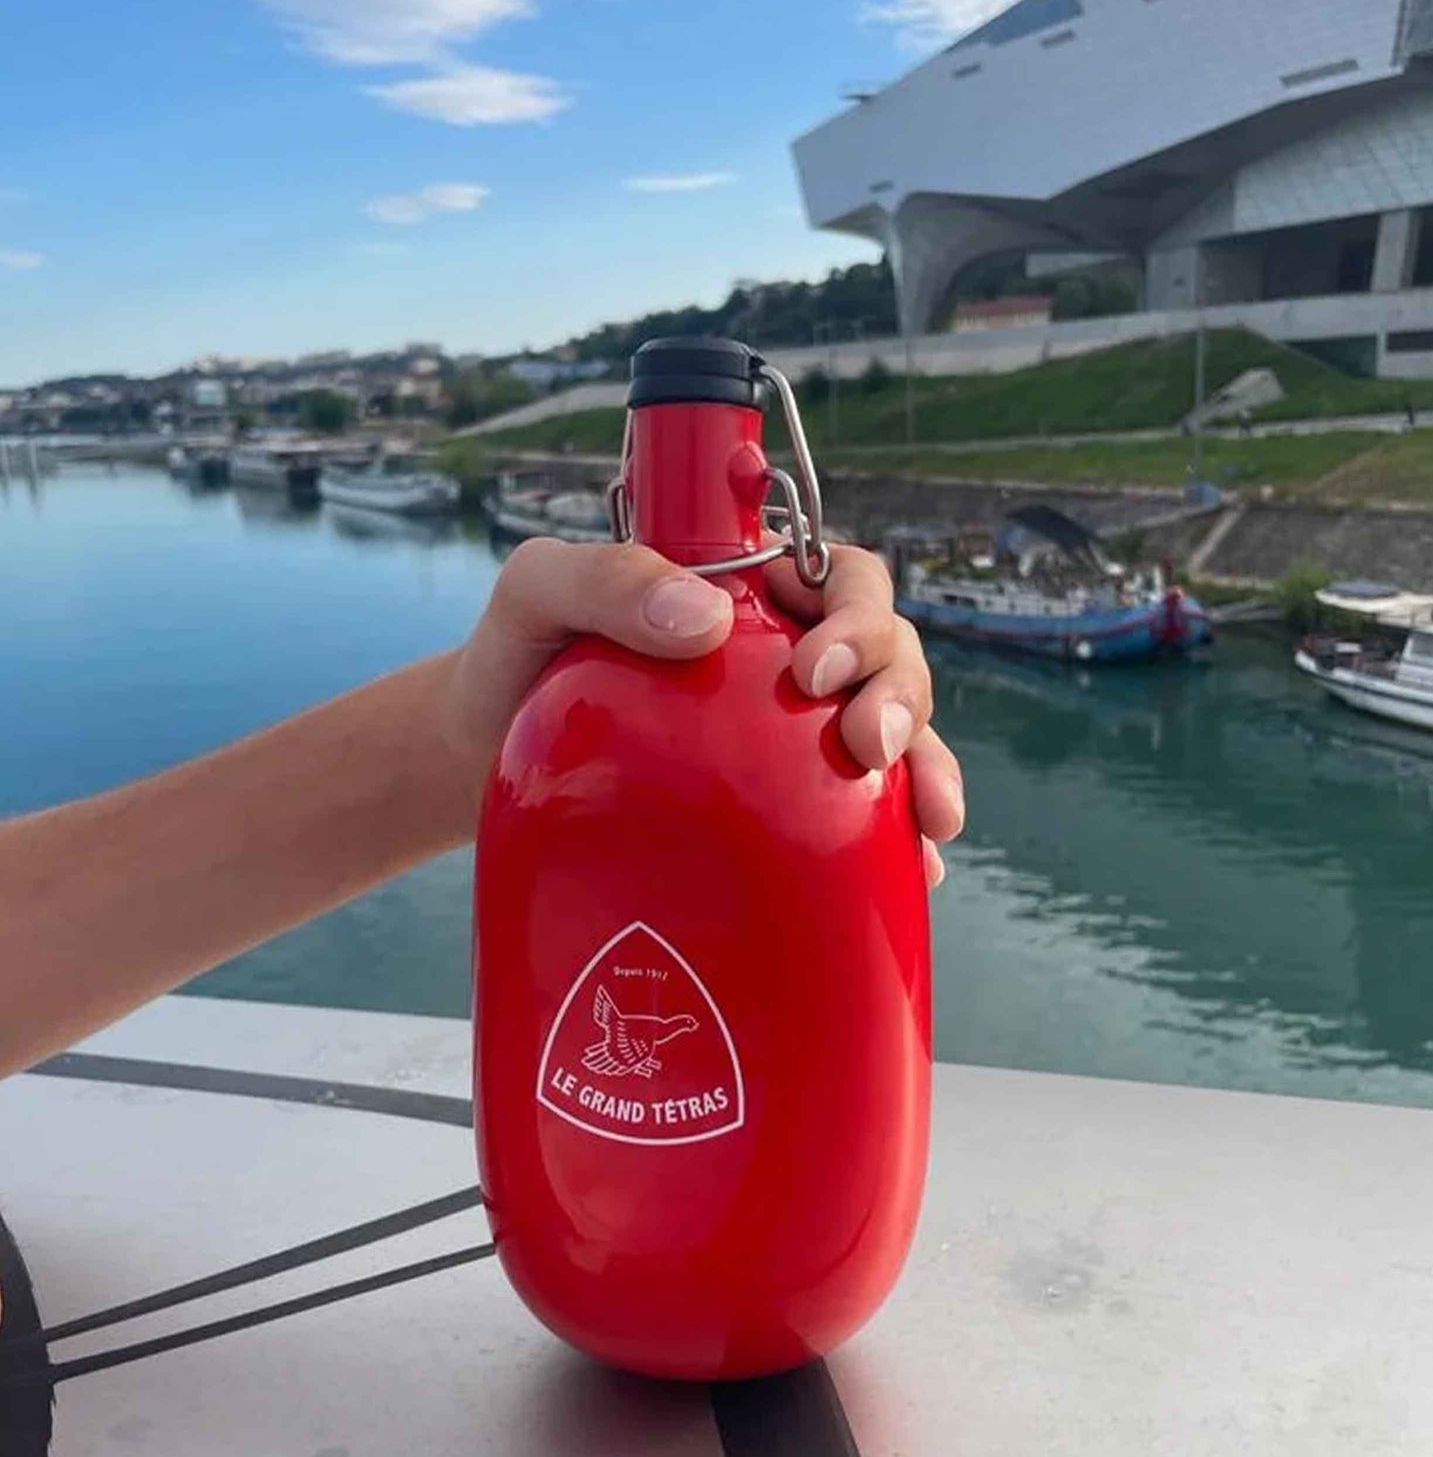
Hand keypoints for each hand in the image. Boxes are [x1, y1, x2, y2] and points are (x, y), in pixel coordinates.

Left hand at [445, 538, 963, 884]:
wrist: (480, 759)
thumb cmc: (513, 658)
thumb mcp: (539, 594)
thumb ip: (604, 579)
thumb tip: (703, 619)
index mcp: (752, 593)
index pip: (840, 580)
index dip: (856, 614)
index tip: (811, 668)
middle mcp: (787, 660)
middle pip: (888, 657)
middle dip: (903, 695)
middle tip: (868, 745)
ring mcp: (790, 740)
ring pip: (897, 737)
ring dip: (928, 768)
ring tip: (929, 820)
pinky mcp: (782, 812)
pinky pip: (862, 820)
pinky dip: (898, 846)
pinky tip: (913, 877)